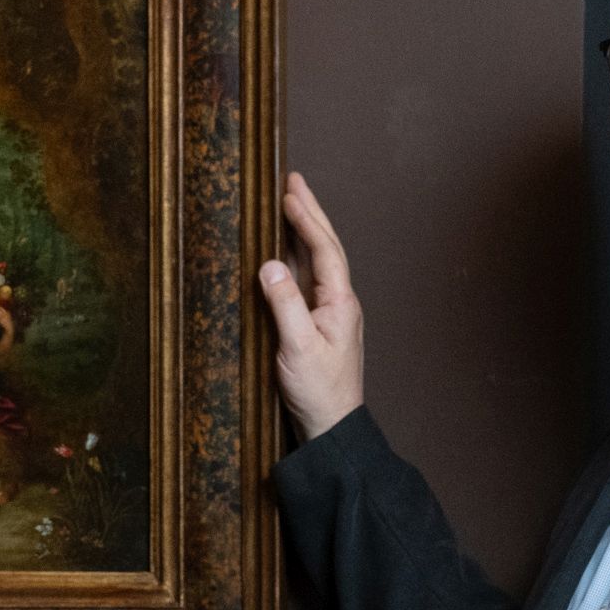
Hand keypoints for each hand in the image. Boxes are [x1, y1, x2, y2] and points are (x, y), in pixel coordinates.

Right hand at [256, 171, 365, 436]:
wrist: (332, 428)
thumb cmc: (318, 392)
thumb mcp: (296, 348)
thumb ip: (284, 304)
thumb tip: (269, 264)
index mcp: (340, 302)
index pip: (323, 250)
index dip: (306, 220)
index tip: (288, 193)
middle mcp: (338, 302)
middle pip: (325, 247)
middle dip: (309, 213)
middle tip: (294, 182)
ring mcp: (330, 313)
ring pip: (317, 261)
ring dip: (304, 231)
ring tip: (289, 204)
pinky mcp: (318, 325)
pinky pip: (308, 280)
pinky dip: (296, 257)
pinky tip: (284, 252)